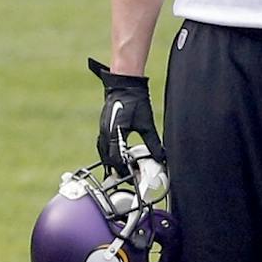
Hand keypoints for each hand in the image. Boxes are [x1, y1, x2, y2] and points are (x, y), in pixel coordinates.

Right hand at [89, 57, 163, 174]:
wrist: (124, 84)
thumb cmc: (135, 101)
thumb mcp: (146, 124)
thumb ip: (152, 142)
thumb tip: (160, 156)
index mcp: (115, 133)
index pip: (116, 158)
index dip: (124, 169)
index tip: (132, 176)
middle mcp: (105, 132)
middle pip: (107, 158)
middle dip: (116, 168)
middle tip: (126, 177)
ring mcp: (102, 128)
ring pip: (102, 151)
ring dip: (110, 161)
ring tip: (119, 170)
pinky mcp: (103, 125)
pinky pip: (102, 143)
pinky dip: (107, 152)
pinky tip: (114, 154)